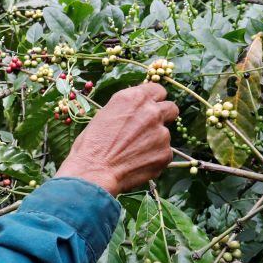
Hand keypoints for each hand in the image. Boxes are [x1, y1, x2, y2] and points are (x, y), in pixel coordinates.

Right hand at [55, 83, 177, 196]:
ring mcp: (162, 133)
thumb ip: (126, 110)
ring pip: (165, 135)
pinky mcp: (165, 154)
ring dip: (154, 142)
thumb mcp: (104, 115)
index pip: (158, 90)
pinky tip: (136, 164)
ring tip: (133, 154)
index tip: (149, 108)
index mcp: (134, 98)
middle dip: (164, 116)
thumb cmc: (91, 145)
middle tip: (150, 129)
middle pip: (171, 108)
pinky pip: (164, 154)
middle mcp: (152, 112)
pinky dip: (153, 159)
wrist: (93, 172)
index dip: (154, 100)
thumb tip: (134, 113)